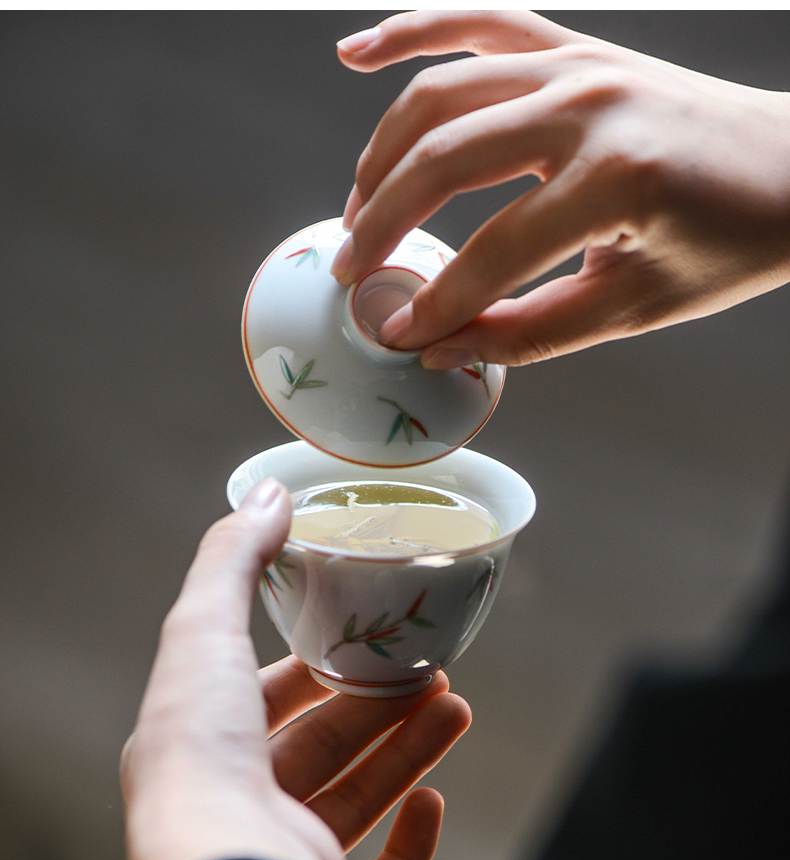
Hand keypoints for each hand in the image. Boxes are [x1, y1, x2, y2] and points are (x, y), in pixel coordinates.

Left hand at [121, 478, 470, 859]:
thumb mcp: (202, 635)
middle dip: (378, 706)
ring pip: (356, 802)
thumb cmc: (203, 759)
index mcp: (198, 752)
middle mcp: (233, 809)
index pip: (262, 702)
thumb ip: (232, 562)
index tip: (366, 640)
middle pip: (320, 748)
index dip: (313, 669)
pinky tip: (435, 804)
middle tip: (432, 673)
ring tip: (458, 709)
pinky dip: (411, 843)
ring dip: (407, 755)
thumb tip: (270, 495)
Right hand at [333, 10, 789, 366]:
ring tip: (356, 212)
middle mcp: (589, 103)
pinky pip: (478, 20)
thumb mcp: (632, 308)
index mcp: (615, 177)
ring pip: (440, 93)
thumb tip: (440, 349)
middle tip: (352, 275)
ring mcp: (579, 61)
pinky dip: (411, 28)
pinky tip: (354, 52)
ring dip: (381, 154)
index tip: (397, 338)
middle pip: (444, 162)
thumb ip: (529, 333)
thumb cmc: (728, 242)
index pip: (490, 254)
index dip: (435, 305)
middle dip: (382, 225)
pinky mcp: (576, 43)